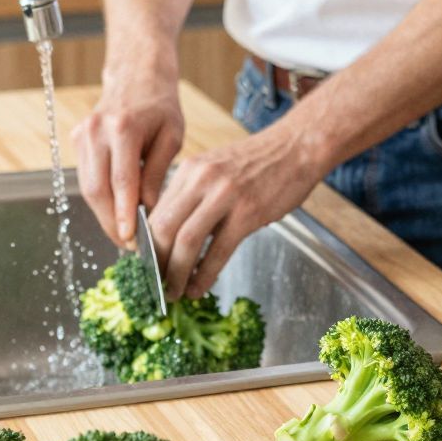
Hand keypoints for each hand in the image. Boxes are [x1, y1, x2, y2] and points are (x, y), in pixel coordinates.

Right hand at [73, 55, 184, 249]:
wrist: (137, 77)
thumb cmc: (160, 107)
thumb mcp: (171, 137)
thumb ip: (159, 172)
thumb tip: (149, 210)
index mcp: (123, 128)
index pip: (121, 181)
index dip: (124, 214)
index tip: (131, 240)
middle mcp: (96, 131)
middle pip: (97, 189)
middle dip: (111, 222)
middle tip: (129, 246)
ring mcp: (82, 134)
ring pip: (86, 187)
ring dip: (103, 214)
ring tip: (124, 234)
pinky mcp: (76, 139)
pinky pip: (85, 177)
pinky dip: (99, 198)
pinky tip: (115, 212)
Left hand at [148, 116, 324, 297]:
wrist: (297, 147)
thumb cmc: (259, 162)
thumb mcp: (216, 169)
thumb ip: (193, 195)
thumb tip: (173, 233)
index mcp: (189, 170)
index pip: (155, 212)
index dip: (145, 244)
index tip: (144, 265)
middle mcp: (200, 180)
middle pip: (163, 228)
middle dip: (155, 263)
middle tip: (154, 284)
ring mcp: (224, 196)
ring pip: (186, 242)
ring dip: (176, 274)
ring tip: (174, 293)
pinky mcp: (248, 212)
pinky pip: (218, 251)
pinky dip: (204, 275)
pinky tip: (199, 288)